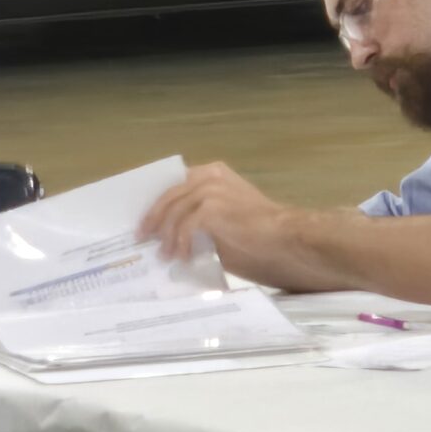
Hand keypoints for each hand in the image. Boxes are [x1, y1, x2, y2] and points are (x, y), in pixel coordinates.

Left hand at [141, 162, 300, 282]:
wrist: (288, 240)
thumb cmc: (263, 234)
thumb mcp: (226, 217)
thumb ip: (202, 216)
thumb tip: (176, 232)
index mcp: (214, 173)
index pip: (175, 183)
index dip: (159, 201)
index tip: (147, 219)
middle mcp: (209, 175)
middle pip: (168, 196)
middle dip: (153, 217)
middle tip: (143, 236)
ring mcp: (210, 190)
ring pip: (173, 212)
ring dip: (166, 236)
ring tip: (164, 254)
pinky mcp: (211, 209)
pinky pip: (184, 229)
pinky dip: (180, 244)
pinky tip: (182, 258)